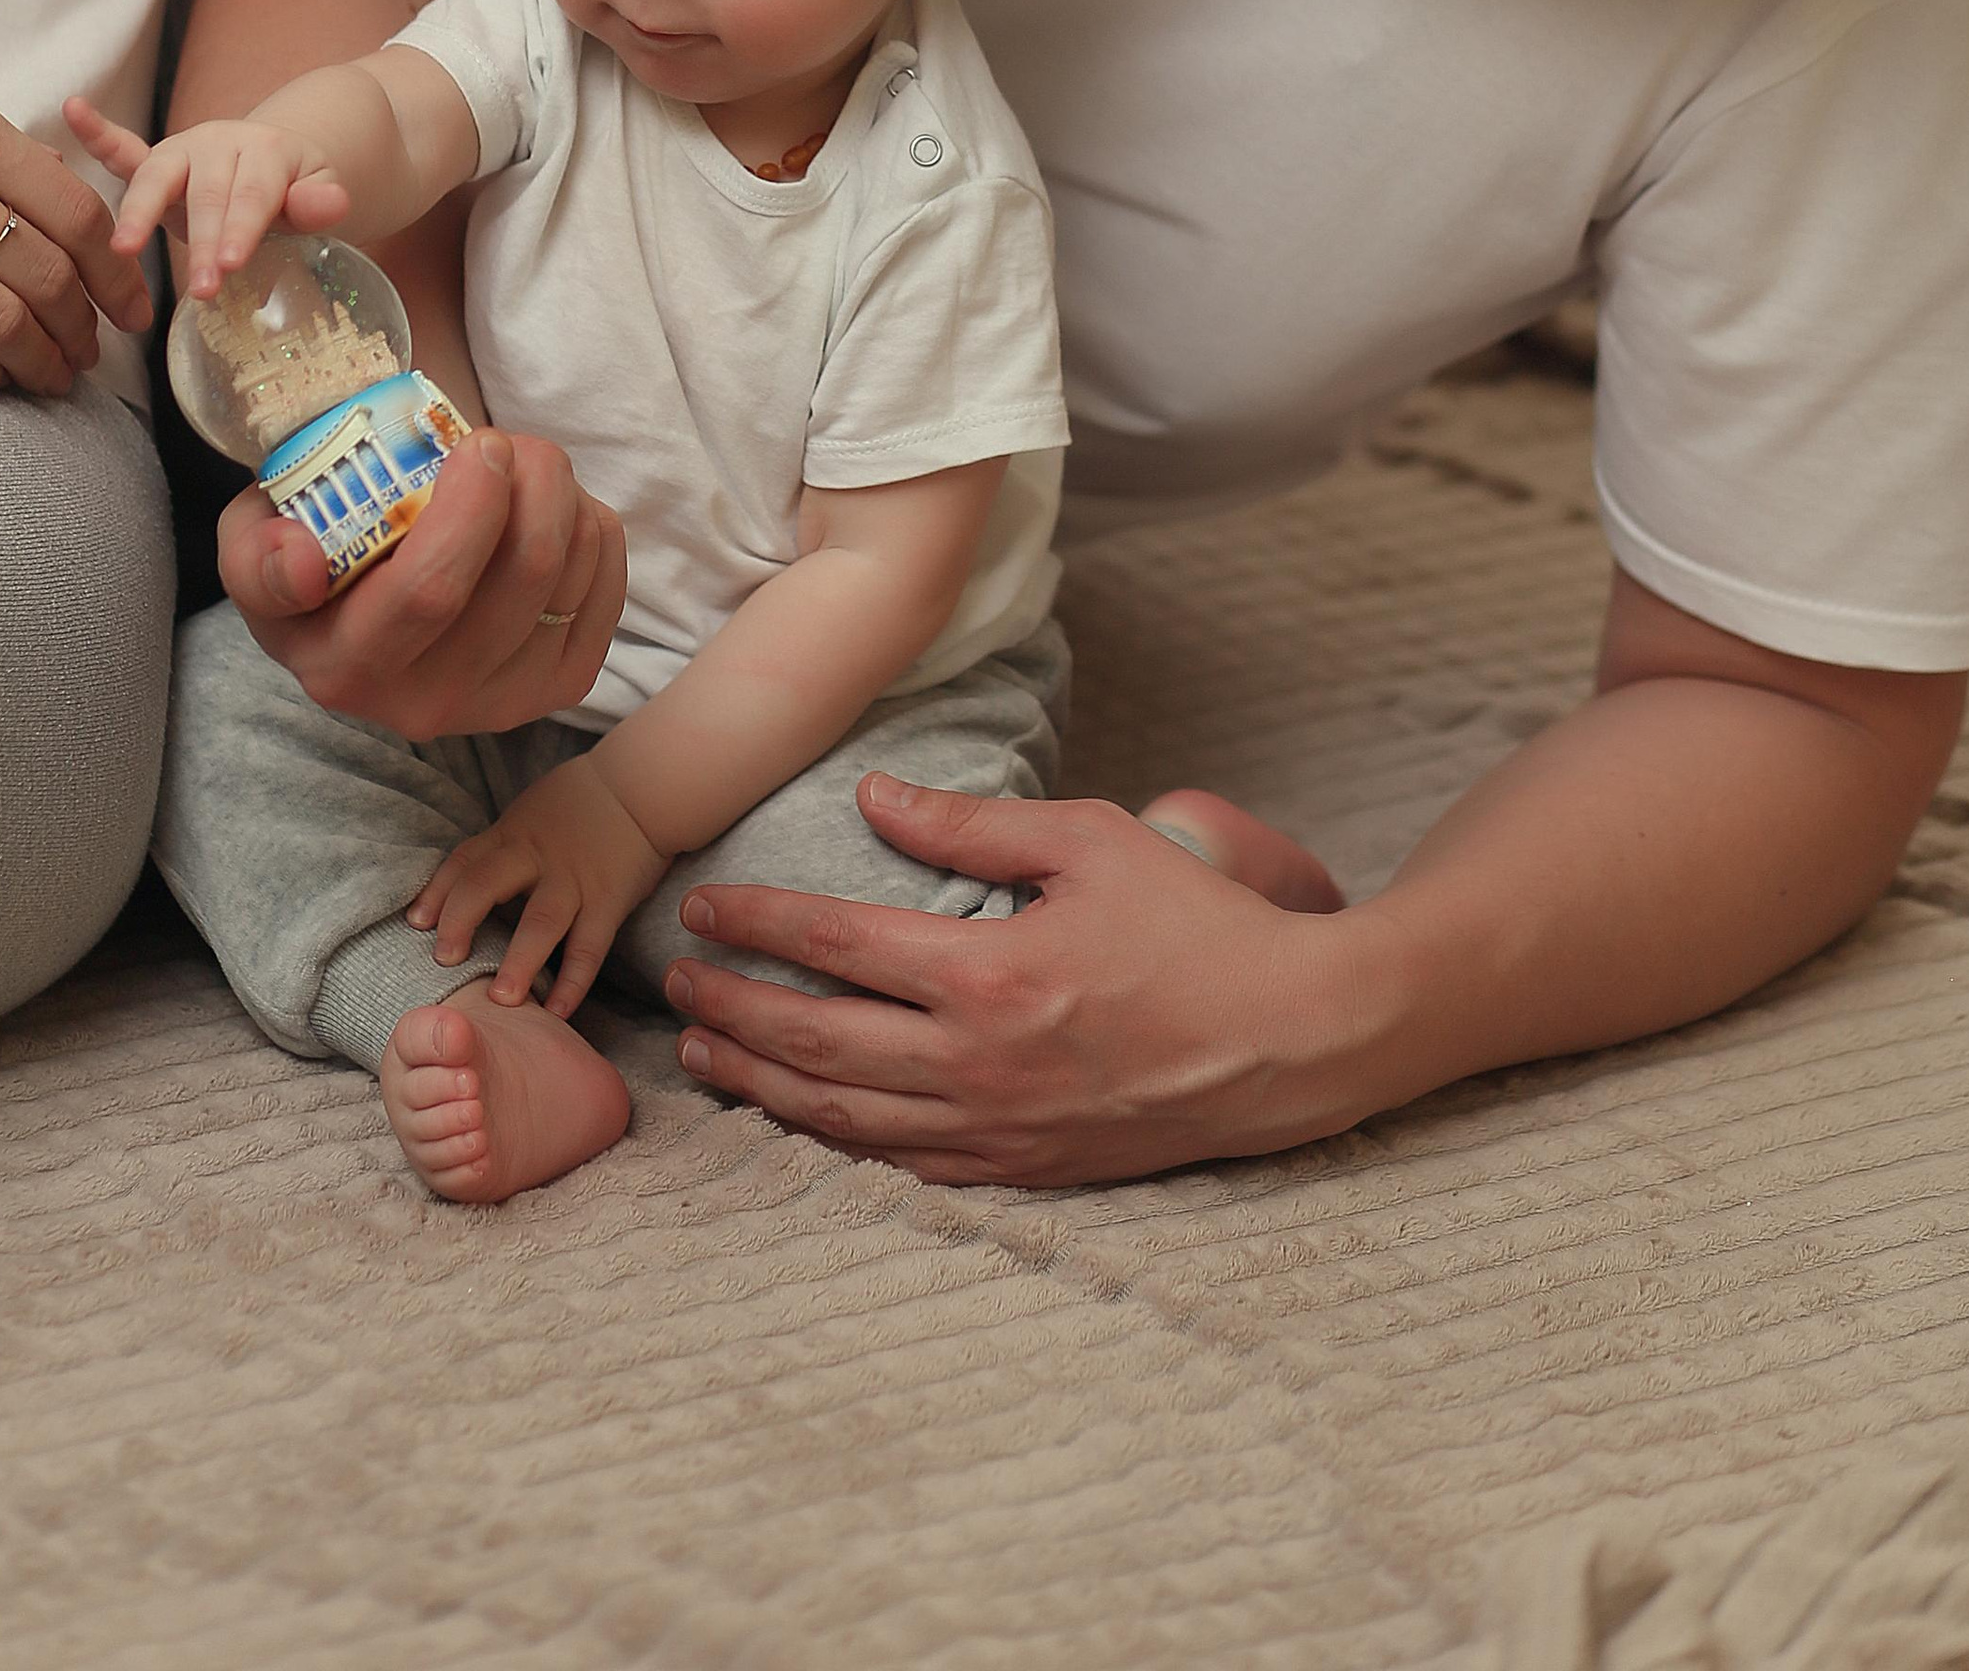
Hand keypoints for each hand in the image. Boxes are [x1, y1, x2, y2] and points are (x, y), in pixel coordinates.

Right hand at [66, 97, 347, 301]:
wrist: (281, 161)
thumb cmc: (297, 191)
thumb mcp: (318, 195)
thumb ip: (318, 203)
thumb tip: (332, 202)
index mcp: (265, 151)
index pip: (252, 195)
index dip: (240, 229)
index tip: (230, 265)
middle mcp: (219, 143)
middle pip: (207, 195)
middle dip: (201, 241)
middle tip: (201, 288)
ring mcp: (183, 150)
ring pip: (158, 178)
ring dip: (140, 213)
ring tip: (124, 247)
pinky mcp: (156, 162)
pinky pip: (124, 149)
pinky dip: (98, 132)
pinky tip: (75, 110)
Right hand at [219, 422, 629, 739]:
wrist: (366, 600)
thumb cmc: (309, 549)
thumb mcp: (250, 544)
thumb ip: (259, 557)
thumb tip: (305, 562)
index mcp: (345, 669)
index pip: (430, 591)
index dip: (471, 508)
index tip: (480, 443)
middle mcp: (426, 705)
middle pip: (522, 574)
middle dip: (535, 479)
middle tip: (506, 438)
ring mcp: (503, 703)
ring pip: (571, 571)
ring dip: (562, 493)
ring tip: (520, 469)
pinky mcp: (561, 685)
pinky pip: (606, 584)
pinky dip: (591, 526)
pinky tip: (547, 512)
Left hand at [409, 752, 669, 1019]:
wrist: (641, 787)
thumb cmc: (580, 801)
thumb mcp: (531, 812)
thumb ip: (502, 846)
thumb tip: (465, 885)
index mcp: (513, 834)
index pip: (464, 860)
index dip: (437, 891)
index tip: (416, 922)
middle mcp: (536, 856)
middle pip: (488, 884)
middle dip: (461, 920)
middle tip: (443, 960)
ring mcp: (573, 880)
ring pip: (541, 921)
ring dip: (520, 961)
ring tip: (500, 1000)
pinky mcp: (608, 901)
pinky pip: (589, 946)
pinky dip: (574, 981)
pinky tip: (558, 1012)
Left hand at [663, 780, 1379, 1185]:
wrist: (1291, 1039)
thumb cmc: (1197, 925)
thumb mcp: (1091, 840)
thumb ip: (972, 825)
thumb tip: (874, 798)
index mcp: (989, 975)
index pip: (836, 947)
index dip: (757, 925)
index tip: (701, 906)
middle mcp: (979, 1066)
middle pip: (817, 1043)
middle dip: (734, 1011)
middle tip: (677, 984)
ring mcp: (1000, 1130)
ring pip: (845, 1120)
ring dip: (765, 1085)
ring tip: (707, 1055)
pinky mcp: (1027, 1170)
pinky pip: (906, 1167)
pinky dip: (837, 1144)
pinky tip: (802, 1121)